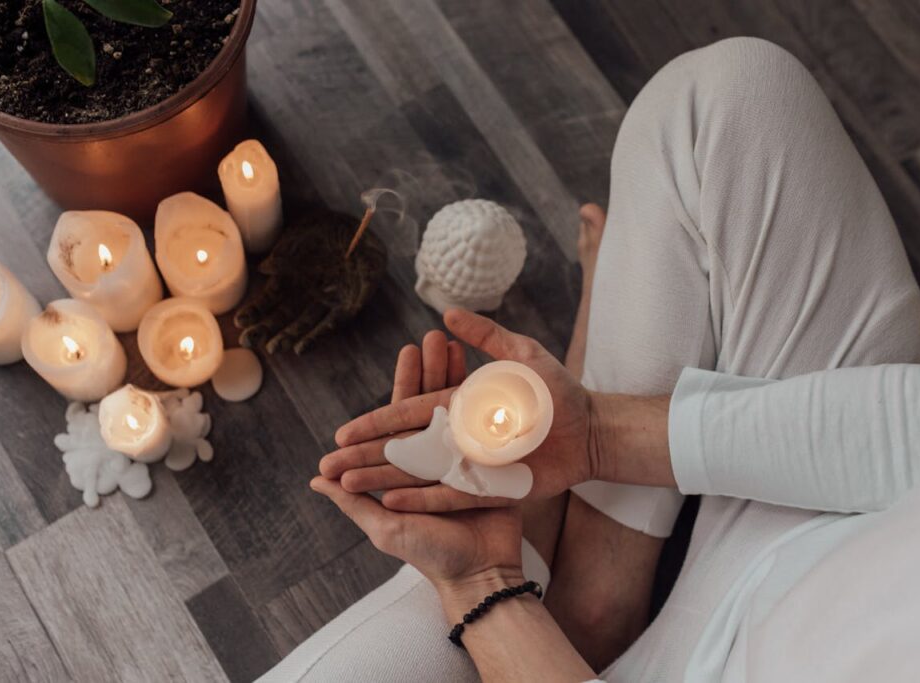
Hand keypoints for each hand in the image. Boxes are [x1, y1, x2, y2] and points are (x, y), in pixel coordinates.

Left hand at [311, 328, 523, 590]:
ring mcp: (464, 459)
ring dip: (456, 376)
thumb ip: (354, 502)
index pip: (400, 419)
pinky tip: (489, 376)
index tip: (407, 352)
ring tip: (458, 343)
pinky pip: (486, 429)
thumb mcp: (386, 529)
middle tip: (431, 337)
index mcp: (407, 468)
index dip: (404, 384)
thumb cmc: (429, 555)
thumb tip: (315, 480)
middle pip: (431, 405)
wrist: (482, 574)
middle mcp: (434, 458)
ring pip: (458, 410)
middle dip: (431, 371)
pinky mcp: (491, 466)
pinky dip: (486, 402)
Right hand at [320, 310, 595, 511]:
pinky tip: (388, 500)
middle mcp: (458, 437)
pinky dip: (421, 499)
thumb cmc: (557, 392)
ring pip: (418, 474)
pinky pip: (450, 495)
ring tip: (344, 482)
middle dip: (365, 455)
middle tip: (328, 461)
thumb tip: (444, 315)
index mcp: (458, 407)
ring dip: (381, 478)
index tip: (342, 432)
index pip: (408, 414)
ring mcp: (472, 464)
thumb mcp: (521, 355)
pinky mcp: (490, 486)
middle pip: (403, 448)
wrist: (592, 428)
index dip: (375, 423)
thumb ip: (485, 335)